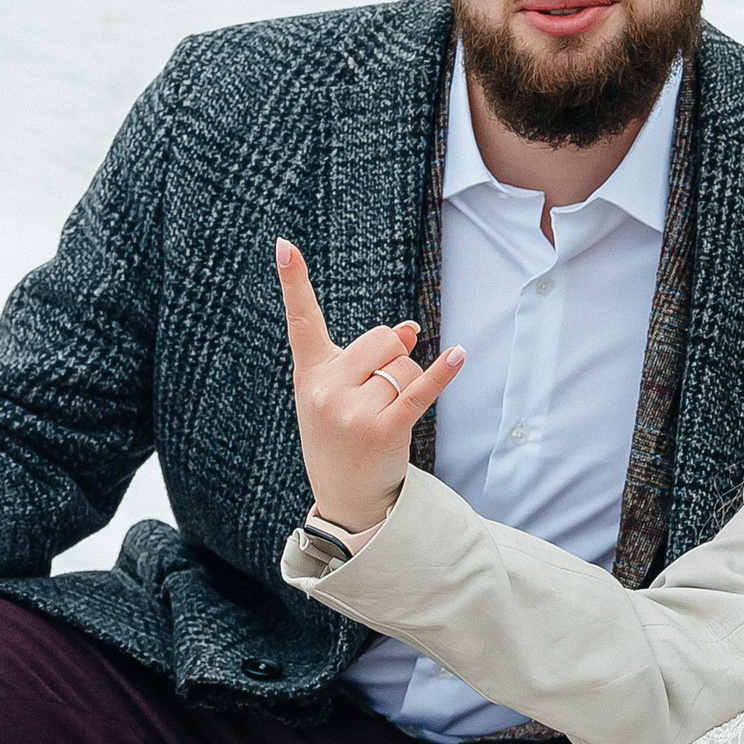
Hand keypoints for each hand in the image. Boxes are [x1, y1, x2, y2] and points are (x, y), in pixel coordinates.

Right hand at [276, 241, 461, 532]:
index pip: (301, 320)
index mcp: (310, 374)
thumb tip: (411, 328)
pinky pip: (420, 391)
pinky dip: (442, 373)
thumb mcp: (341, 393)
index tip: (285, 245)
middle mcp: (325, 389)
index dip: (294, 282)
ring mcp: (352, 411)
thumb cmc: (342, 435)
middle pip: (383, 339)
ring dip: (408, 383)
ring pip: (404, 366)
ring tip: (387, 414)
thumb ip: (369, 357)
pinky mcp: (384, 429)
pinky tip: (458, 355)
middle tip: (378, 395)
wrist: (346, 498)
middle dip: (393, 358)